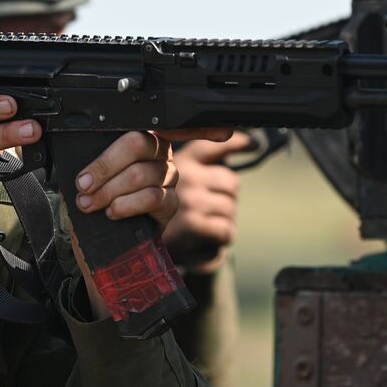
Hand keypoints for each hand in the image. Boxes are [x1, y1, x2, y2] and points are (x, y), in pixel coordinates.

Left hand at [67, 128, 230, 317]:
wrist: (106, 245)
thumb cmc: (98, 207)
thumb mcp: (89, 183)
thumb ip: (89, 167)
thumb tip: (77, 160)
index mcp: (138, 141)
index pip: (130, 135)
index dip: (105, 158)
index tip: (83, 179)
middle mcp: (159, 154)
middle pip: (138, 149)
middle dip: (104, 173)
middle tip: (83, 193)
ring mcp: (169, 177)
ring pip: (142, 174)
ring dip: (111, 192)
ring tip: (92, 205)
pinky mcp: (172, 202)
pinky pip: (154, 198)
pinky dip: (128, 206)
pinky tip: (113, 213)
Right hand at [160, 131, 253, 270]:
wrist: (135, 244)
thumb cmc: (155, 214)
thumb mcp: (169, 181)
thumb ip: (202, 162)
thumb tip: (251, 142)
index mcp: (181, 161)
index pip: (213, 147)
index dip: (236, 144)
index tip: (252, 144)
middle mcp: (186, 176)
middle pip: (231, 182)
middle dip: (227, 198)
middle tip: (212, 209)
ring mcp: (190, 199)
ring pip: (230, 208)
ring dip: (224, 220)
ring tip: (207, 225)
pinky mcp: (192, 223)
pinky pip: (225, 229)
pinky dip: (221, 237)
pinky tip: (209, 238)